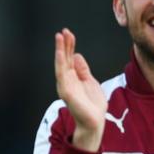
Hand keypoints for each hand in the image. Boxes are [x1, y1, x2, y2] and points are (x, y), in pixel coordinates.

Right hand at [54, 28, 106, 151]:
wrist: (94, 122)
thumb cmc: (92, 105)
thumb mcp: (90, 82)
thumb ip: (83, 70)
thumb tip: (78, 56)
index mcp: (73, 78)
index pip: (70, 59)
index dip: (70, 46)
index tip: (69, 34)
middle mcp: (66, 80)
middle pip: (64, 59)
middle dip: (64, 45)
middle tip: (63, 31)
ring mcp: (65, 85)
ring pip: (61, 64)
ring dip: (60, 50)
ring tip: (59, 37)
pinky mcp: (65, 91)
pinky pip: (61, 74)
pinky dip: (60, 62)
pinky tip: (60, 52)